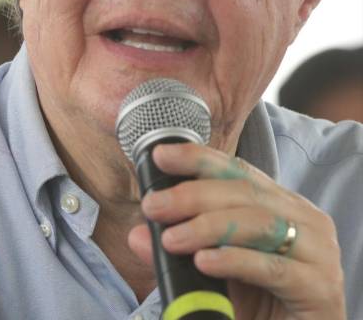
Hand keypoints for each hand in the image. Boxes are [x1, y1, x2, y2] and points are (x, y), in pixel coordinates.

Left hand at [127, 143, 345, 319]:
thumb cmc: (258, 302)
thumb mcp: (211, 269)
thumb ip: (178, 249)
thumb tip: (137, 235)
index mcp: (280, 203)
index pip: (236, 170)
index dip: (197, 159)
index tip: (160, 156)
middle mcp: (303, 218)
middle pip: (243, 191)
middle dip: (191, 195)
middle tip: (153, 206)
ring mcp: (317, 251)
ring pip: (257, 222)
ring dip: (207, 226)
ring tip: (171, 239)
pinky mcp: (320, 288)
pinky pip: (272, 267)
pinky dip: (234, 261)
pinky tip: (204, 262)